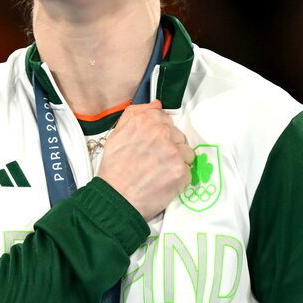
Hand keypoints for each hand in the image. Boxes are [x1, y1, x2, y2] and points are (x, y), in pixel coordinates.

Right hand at [97, 100, 193, 220]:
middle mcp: (162, 133)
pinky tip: (164, 182)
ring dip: (177, 161)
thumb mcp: (115, 134)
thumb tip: (156, 103)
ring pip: (186, 152)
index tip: (153, 145)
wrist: (116, 199)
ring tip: (160, 172)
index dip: (160, 133)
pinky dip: (179, 178)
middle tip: (154, 161)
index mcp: (145, 121)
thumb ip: (135, 114)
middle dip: (170, 147)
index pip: (165, 119)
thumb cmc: (113, 169)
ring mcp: (173, 152)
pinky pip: (188, 171)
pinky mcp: (181, 171)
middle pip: (177, 135)